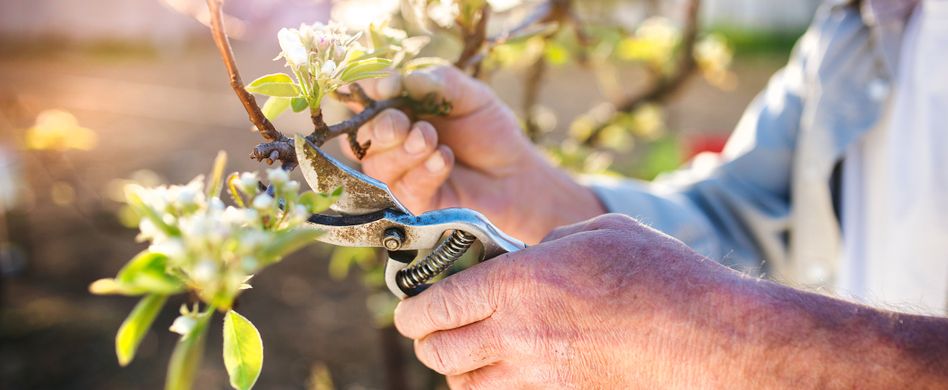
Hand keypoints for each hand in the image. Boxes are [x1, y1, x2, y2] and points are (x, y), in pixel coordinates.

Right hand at [344, 66, 603, 243]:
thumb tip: (399, 80)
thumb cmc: (490, 131)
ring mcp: (398, 175)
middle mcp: (390, 142)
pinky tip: (444, 159)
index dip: (365, 91)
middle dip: (380, 127)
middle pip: (360, 136)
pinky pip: (403, 188)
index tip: (386, 86)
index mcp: (397, 109)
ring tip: (432, 140)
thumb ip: (437, 83)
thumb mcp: (470, 96)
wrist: (515, 174)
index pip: (363, 98)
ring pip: (377, 165)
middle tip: (403, 123)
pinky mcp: (413, 204)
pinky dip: (423, 171)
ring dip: (403, 150)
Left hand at [392, 214, 742, 387]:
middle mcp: (517, 333)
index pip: (438, 304)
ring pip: (465, 386)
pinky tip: (502, 376)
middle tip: (432, 331)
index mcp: (519, 282)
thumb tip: (527, 254)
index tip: (408, 312)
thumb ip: (549, 241)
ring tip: (467, 355)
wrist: (707, 336)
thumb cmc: (659, 273)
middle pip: (439, 351)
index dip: (412, 311)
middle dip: (428, 341)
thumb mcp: (597, 231)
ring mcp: (538, 374)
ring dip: (457, 371)